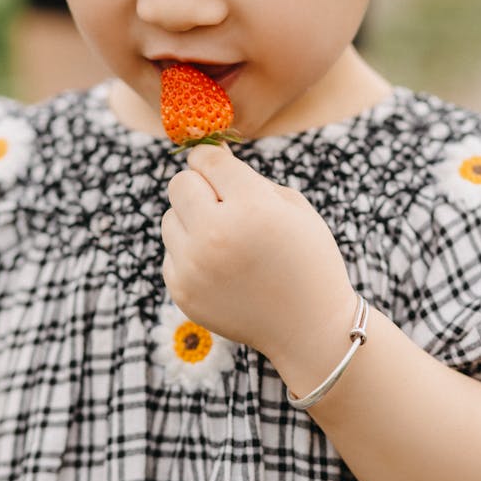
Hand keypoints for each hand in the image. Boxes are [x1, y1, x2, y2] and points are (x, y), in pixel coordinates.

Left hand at [162, 144, 354, 364]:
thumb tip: (207, 153)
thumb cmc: (307, 258)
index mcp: (250, 207)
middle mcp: (215, 235)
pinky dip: (191, 254)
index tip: (217, 165)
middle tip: (223, 203)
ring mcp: (194, 267)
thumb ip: (246, 177)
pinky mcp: (182, 291)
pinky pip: (172, 253)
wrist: (309, 327)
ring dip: (193, 221)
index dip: (212, 157)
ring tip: (227, 241)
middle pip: (179, 183)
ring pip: (170, 218)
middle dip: (199, 186)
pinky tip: (223, 268)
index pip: (206, 159)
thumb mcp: (293, 206)